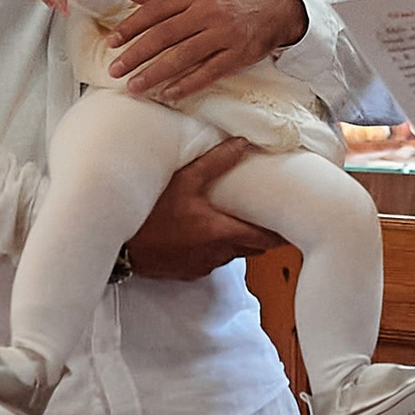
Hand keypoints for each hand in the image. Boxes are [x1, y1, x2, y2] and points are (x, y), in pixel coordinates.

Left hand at [107, 0, 298, 105]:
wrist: (282, 2)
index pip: (156, 9)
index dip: (131, 26)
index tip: (112, 42)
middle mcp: (208, 11)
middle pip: (165, 35)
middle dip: (136, 54)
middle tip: (115, 69)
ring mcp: (224, 34)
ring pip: (183, 57)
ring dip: (155, 74)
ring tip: (134, 87)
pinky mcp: (239, 54)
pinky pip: (208, 72)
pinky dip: (187, 85)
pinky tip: (168, 94)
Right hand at [123, 140, 279, 279]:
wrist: (121, 248)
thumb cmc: (151, 214)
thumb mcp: (184, 181)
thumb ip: (215, 162)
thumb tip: (242, 143)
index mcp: (221, 233)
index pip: (266, 240)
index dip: (282, 233)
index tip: (294, 224)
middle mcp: (217, 254)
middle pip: (252, 248)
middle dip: (262, 235)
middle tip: (269, 215)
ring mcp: (203, 266)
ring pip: (233, 254)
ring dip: (238, 241)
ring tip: (238, 220)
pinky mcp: (188, 271)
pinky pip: (212, 260)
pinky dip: (215, 248)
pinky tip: (205, 232)